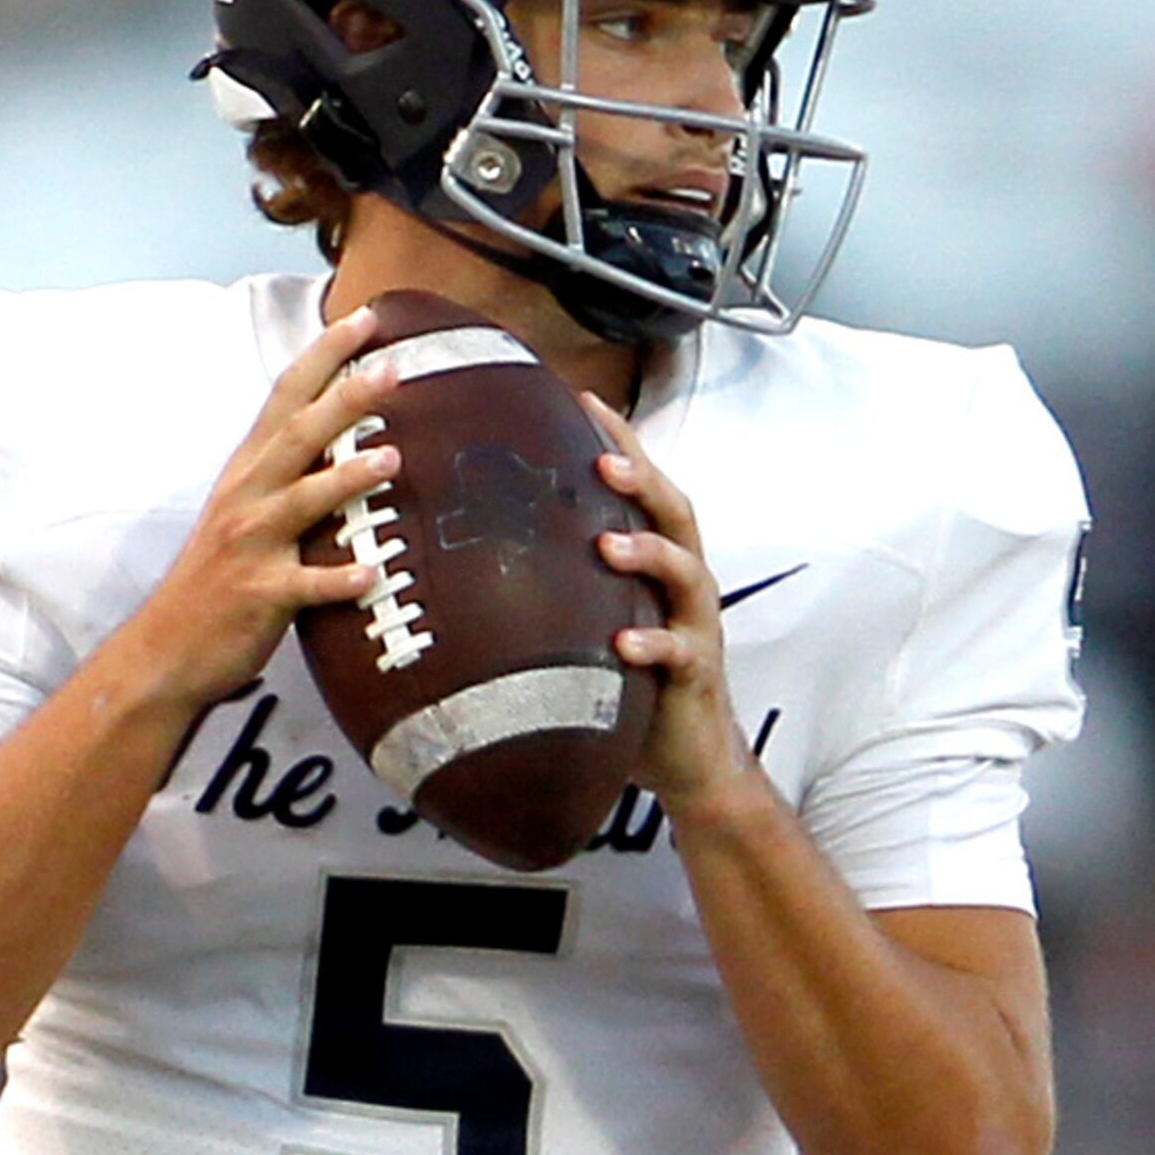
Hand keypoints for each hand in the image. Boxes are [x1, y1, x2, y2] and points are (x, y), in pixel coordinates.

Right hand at [126, 306, 402, 710]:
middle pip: (297, 435)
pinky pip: (305, 585)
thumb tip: (347, 437)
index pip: (286, 396)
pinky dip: (337, 579)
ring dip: (345, 478)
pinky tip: (372, 573)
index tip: (365, 318)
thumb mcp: (245, 512)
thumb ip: (288, 474)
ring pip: (300, 502)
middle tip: (393, 368)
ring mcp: (251, 546)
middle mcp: (247, 498)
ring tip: (392, 459)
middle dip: (344, 398)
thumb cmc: (217, 578)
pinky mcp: (260, 596)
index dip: (324, 355)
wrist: (166, 648)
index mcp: (247, 472)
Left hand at [580, 392, 756, 816]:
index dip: (619, 439)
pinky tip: (625, 644)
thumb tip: (460, 547)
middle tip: (603, 460)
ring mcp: (693, 625)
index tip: (581, 398)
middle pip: (674, 512)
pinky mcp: (695, 676)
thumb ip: (550, 578)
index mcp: (652, 559)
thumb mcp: (585, 618)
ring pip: (685, 574)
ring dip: (648, 553)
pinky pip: (680, 654)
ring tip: (609, 544)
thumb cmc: (623, 677)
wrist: (683, 757)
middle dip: (642, 479)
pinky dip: (654, 645)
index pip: (641, 486)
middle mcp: (679, 581)